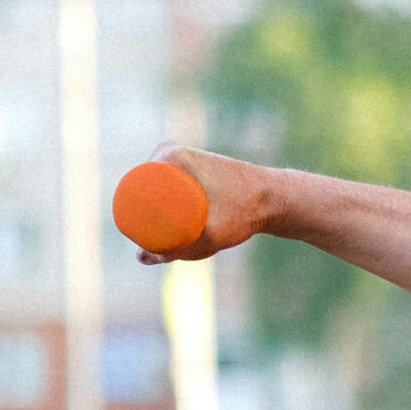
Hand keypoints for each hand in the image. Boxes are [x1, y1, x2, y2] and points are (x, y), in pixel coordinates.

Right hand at [134, 145, 270, 264]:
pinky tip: (191, 226)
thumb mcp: (212, 235)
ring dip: (166, 219)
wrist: (277, 198)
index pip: (133, 193)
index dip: (136, 222)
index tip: (156, 244)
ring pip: (158, 197)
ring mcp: (182, 159)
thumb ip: (176, 249)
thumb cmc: (245, 212)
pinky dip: (175, 212)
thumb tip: (140, 257)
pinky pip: (170, 191)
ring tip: (197, 234)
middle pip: (144, 197)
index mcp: (169, 156)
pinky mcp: (193, 169)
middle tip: (183, 242)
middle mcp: (171, 152)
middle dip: (155, 225)